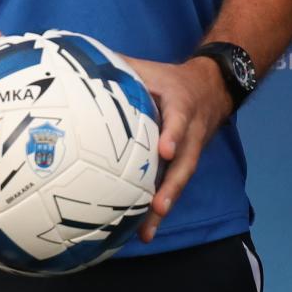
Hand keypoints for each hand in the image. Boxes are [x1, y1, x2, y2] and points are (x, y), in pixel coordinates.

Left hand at [119, 52, 233, 243]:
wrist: (213, 88)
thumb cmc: (171, 79)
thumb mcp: (149, 68)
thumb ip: (120, 66)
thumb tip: (79, 60)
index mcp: (182, 105)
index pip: (180, 120)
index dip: (174, 135)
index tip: (165, 150)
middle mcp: (191, 133)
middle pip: (185, 163)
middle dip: (171, 186)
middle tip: (158, 207)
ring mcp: (190, 152)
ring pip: (179, 181)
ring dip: (165, 206)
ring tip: (147, 232)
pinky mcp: (183, 164)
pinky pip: (173, 187)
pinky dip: (159, 210)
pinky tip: (142, 232)